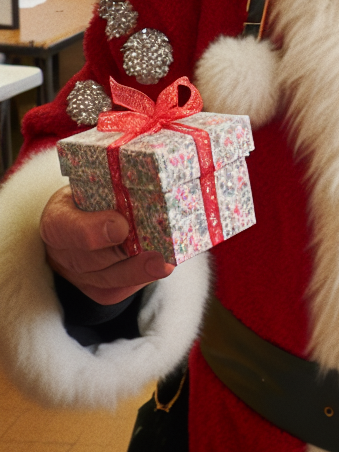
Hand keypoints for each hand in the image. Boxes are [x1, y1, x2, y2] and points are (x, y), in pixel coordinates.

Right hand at [40, 187, 172, 305]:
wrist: (83, 218)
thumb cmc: (94, 193)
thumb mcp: (97, 178)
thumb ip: (117, 178)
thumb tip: (151, 161)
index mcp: (58, 218)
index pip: (66, 227)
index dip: (92, 230)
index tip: (120, 228)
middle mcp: (63, 251)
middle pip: (91, 260)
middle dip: (126, 258)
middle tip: (157, 254)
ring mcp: (78, 274)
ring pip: (108, 280)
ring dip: (139, 273)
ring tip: (166, 265)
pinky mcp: (96, 289)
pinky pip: (118, 290)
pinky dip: (142, 279)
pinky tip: (163, 266)